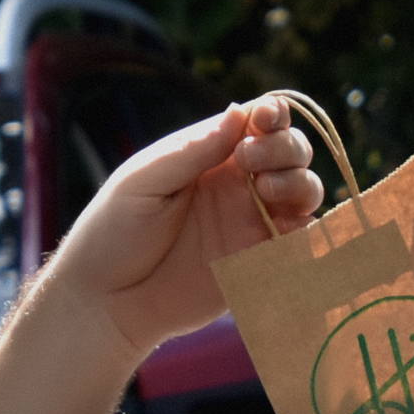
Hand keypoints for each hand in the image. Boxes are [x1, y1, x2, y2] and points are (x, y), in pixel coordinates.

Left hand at [46, 95, 323, 359]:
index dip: (274, 114)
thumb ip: (194, 151)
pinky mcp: (258, 263)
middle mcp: (238, 185)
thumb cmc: (113, 234)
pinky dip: (308, 228)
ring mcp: (251, 223)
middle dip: (285, 147)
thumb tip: (240, 112)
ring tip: (267, 189)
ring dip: (300, 182)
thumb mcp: (144, 181)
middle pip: (291, 151)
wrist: (106, 301)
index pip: (258, 122)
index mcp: (210, 155)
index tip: (266, 119)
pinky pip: (300, 241)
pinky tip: (286, 225)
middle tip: (251, 162)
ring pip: (304, 191)